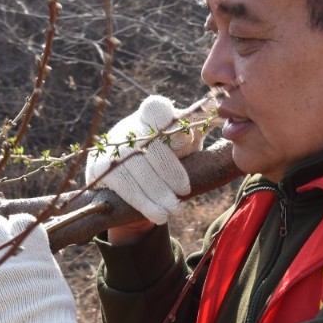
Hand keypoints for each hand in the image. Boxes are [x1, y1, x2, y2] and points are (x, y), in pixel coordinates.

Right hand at [86, 96, 205, 230]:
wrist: (136, 181)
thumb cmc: (171, 157)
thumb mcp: (187, 142)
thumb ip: (199, 130)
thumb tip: (223, 120)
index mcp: (152, 114)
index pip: (157, 108)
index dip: (169, 123)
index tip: (185, 141)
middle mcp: (129, 126)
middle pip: (148, 144)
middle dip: (168, 171)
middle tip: (184, 193)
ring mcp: (112, 147)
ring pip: (134, 167)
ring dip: (156, 191)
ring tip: (173, 210)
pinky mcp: (100, 167)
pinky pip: (122, 185)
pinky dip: (143, 202)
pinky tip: (158, 215)